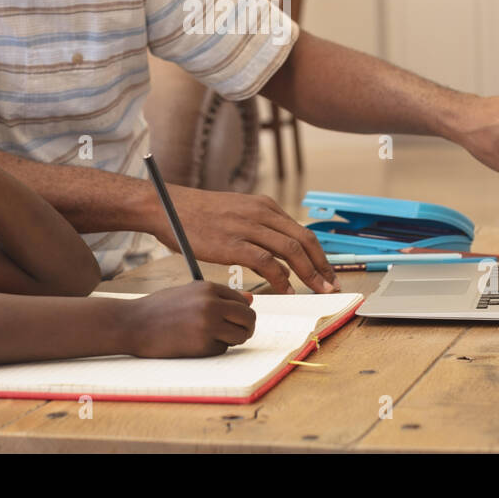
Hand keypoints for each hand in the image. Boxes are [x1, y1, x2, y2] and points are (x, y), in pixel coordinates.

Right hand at [124, 283, 256, 357]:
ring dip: (233, 340)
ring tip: (212, 338)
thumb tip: (251, 300)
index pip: (243, 301)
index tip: (233, 319)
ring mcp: (208, 325)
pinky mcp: (202, 345)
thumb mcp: (189, 293)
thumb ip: (219, 296)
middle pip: (248, 318)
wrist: (133, 324)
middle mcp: (211, 304)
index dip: (240, 312)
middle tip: (236, 333)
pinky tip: (194, 344)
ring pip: (240, 335)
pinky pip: (222, 349)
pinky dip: (214, 349)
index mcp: (208, 288)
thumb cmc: (159, 308)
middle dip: (246, 328)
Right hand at [144, 186, 337, 294]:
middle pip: (303, 240)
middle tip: (332, 285)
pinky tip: (288, 290)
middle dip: (322, 265)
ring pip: (291, 250)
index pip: (302, 231)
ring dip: (309, 273)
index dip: (319, 254)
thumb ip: (258, 234)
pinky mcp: (232, 243)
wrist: (166, 205)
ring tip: (318, 291)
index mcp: (264, 205)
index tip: (328, 273)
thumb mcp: (236, 215)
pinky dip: (281, 277)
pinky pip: (267, 262)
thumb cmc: (197, 215)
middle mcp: (260, 213)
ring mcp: (247, 227)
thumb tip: (278, 263)